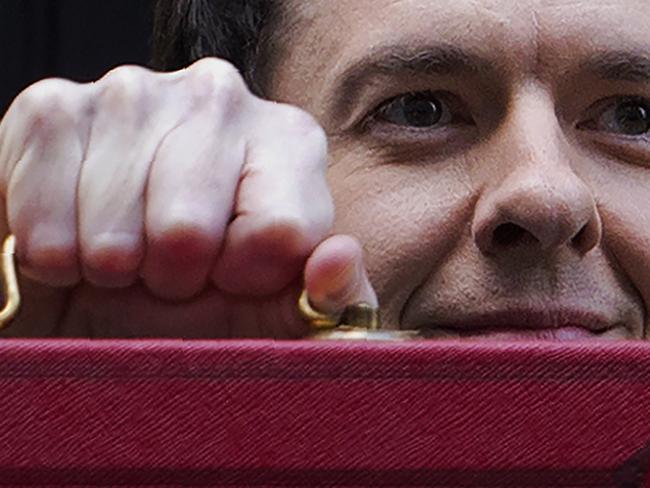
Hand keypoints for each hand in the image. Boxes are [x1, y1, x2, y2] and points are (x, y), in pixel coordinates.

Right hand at [0, 58, 375, 337]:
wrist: (109, 285)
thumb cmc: (201, 294)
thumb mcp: (275, 311)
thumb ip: (327, 298)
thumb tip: (340, 260)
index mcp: (290, 141)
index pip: (281, 232)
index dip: (245, 277)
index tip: (229, 275)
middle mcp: (220, 97)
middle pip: (188, 230)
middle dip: (172, 277)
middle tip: (168, 269)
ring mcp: (136, 91)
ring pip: (116, 229)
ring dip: (114, 266)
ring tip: (123, 254)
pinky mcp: (55, 108)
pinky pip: (44, 209)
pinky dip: (54, 252)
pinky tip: (74, 237)